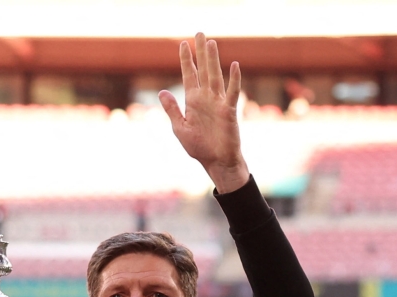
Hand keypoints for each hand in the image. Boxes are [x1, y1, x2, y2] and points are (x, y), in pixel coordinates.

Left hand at [158, 32, 249, 193]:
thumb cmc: (199, 147)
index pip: (189, 76)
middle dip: (200, 53)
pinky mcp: (229, 111)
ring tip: (211, 43)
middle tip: (199, 34)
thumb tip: (162, 92)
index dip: (186, 60)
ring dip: (213, 60)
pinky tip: (234, 65)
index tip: (183, 44)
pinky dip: (234, 80)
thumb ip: (172, 110)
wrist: (216, 162)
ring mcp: (218, 103)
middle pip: (203, 70)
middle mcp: (206, 98)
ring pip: (215, 77)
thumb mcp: (180, 128)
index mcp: (193, 101)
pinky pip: (231, 93)